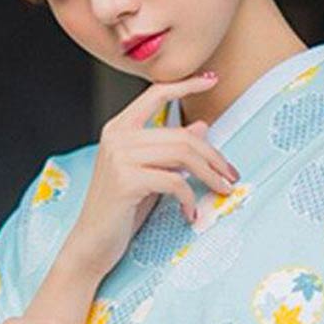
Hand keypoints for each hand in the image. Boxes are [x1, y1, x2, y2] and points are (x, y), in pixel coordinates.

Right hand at [63, 71, 240, 278]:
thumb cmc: (121, 211)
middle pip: (182, 135)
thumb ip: (171, 150)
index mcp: (120, 128)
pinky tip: (190, 214)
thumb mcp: (151, 175)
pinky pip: (175, 181)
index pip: (156, 94)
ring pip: (183, 155)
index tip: (212, 79)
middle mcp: (117, 136)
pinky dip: (189, 198)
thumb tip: (203, 126)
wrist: (92, 244)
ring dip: (210, 176)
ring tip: (223, 191)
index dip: (187, 85)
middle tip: (232, 176)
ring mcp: (120, 156)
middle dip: (214, 157)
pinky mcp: (126, 180)